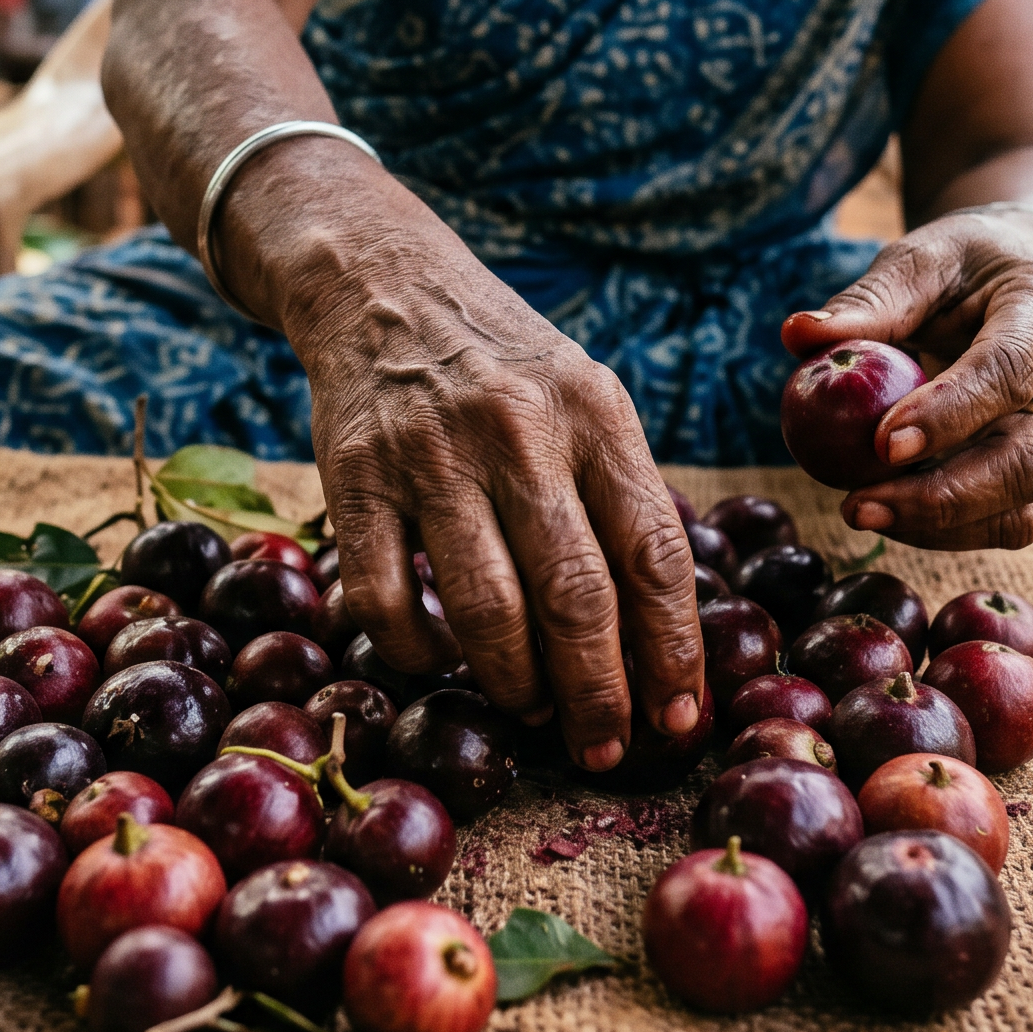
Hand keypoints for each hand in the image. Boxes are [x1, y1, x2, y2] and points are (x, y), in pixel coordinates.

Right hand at [279, 215, 703, 771]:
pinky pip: (384, 600)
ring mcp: (430, 454)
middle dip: (598, 693)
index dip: (673, 650)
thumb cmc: (505, 366)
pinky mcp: (353, 476)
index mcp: (595, 412)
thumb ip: (620, 496)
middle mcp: (518, 429)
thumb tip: (662, 637)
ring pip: (485, 610)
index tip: (679, 715)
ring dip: (516, 684)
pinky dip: (417, 653)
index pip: (654, 554)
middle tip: (606, 746)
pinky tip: (439, 659)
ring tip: (533, 710)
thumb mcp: (584, 397)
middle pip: (575, 596)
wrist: (382, 285)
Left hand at [781, 211, 1032, 548]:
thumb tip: (796, 335)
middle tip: (858, 503)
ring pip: (1024, 508)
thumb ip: (868, 302)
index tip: (880, 442)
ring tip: (860, 511)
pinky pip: (1008, 520)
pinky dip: (945, 529)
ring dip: (940, 525)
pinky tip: (887, 511)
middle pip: (1029, 461)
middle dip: (944, 497)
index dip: (950, 414)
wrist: (1021, 280)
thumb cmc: (964, 268)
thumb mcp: (919, 262)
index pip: (1009, 371)